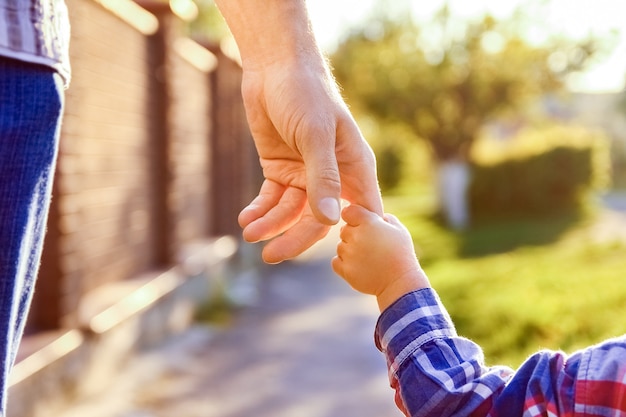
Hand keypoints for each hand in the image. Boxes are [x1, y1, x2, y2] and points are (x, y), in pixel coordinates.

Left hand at [238, 59, 382, 262]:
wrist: (273, 68)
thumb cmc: (306, 94)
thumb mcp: (315, 135)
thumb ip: (323, 178)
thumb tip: (331, 221)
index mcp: (353, 167)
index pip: (360, 210)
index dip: (353, 234)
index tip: (338, 258)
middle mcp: (331, 176)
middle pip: (318, 218)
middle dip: (294, 237)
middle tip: (270, 256)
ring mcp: (304, 174)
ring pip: (291, 212)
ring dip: (270, 224)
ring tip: (249, 233)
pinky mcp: (280, 169)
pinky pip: (271, 199)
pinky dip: (259, 210)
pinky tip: (246, 219)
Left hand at [332, 205, 429, 310]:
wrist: (400, 281)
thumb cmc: (402, 254)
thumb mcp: (399, 230)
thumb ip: (386, 218)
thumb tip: (377, 217)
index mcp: (369, 223)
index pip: (348, 211)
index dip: (353, 217)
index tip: (360, 225)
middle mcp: (356, 236)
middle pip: (343, 230)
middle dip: (353, 235)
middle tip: (368, 245)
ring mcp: (349, 254)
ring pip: (340, 246)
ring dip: (349, 250)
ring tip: (367, 258)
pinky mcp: (346, 270)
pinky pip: (336, 261)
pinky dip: (343, 263)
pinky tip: (358, 266)